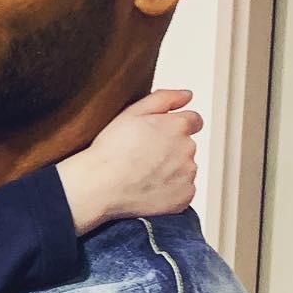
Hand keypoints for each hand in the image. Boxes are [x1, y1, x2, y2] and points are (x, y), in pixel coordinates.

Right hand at [58, 89, 201, 234]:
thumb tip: (187, 95)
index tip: (157, 137)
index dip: (174, 127)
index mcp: (177, 126)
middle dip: (170, 149)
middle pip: (186, 146)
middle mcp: (188, 148)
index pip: (193, 121)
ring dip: (171, 170)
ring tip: (142, 175)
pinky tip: (148, 189)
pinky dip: (170, 190)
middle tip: (142, 157)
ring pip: (185, 169)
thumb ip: (163, 99)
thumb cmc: (109, 150)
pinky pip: (183, 191)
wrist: (98, 186)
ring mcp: (188, 174)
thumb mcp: (131, 113)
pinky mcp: (184, 196)